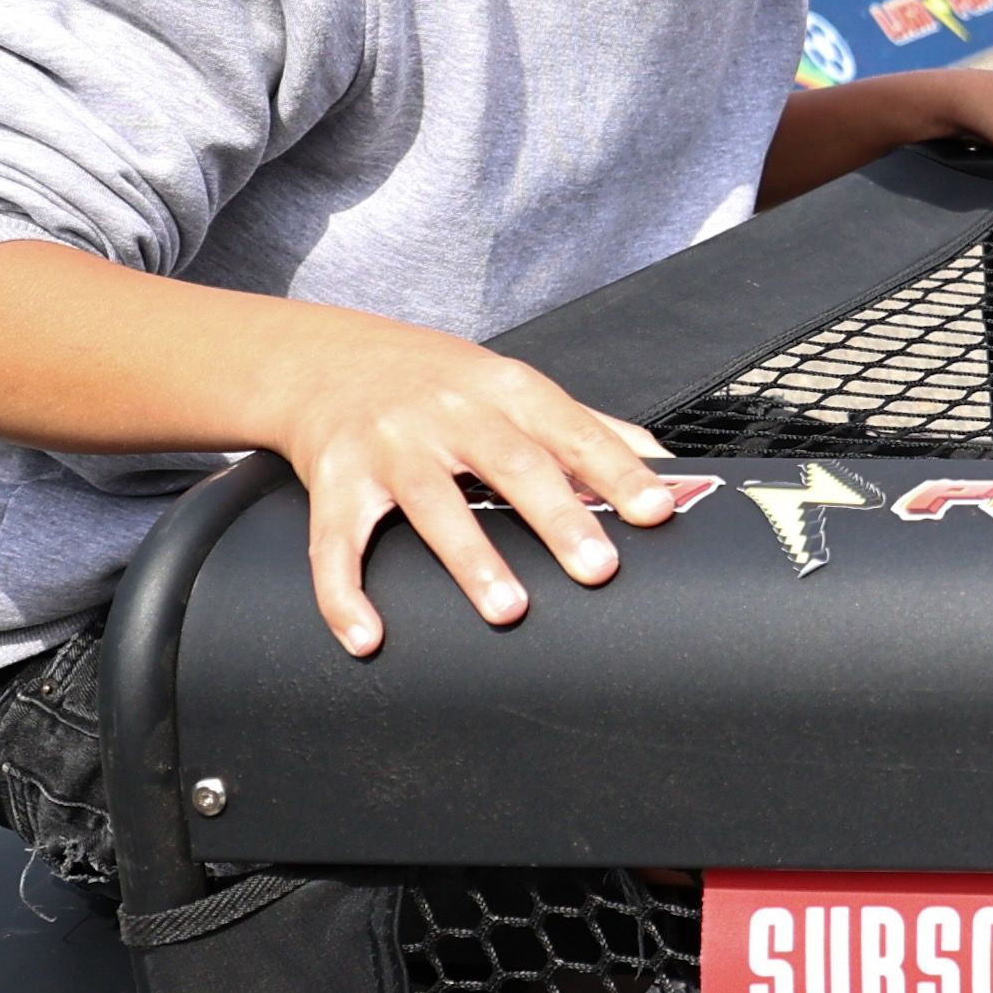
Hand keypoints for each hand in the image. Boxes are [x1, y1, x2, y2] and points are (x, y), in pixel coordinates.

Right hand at [248, 311, 683, 658]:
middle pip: (511, 465)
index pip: (574, 432)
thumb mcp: (513, 387)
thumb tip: (670, 465)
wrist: (322, 357)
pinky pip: (337, 541)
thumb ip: (589, 427)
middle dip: (557, 518)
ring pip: (433, 504)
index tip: (657, 510)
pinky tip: (367, 635)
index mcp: (506, 390)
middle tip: (597, 568)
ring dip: (472, 559)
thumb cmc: (438, 381)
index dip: (618, 471)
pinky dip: (345, 592)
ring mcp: (388, 445)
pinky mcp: (333, 479)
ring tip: (509, 609)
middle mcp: (449, 412)